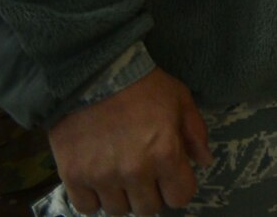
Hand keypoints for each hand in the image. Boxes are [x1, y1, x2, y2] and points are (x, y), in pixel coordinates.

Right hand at [48, 68, 212, 215]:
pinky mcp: (73, 175)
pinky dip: (93, 199)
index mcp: (165, 153)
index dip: (178, 188)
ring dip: (122, 197)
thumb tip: (204, 162)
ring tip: (120, 175)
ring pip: (117, 210)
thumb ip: (195, 133)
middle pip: (148, 209)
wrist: (93, 72)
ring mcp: (101, 176)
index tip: (171, 177)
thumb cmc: (142, 84)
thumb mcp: (180, 99)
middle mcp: (134, 171)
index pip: (180, 197)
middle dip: (151, 194)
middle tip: (145, 175)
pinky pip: (86, 207)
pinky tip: (98, 180)